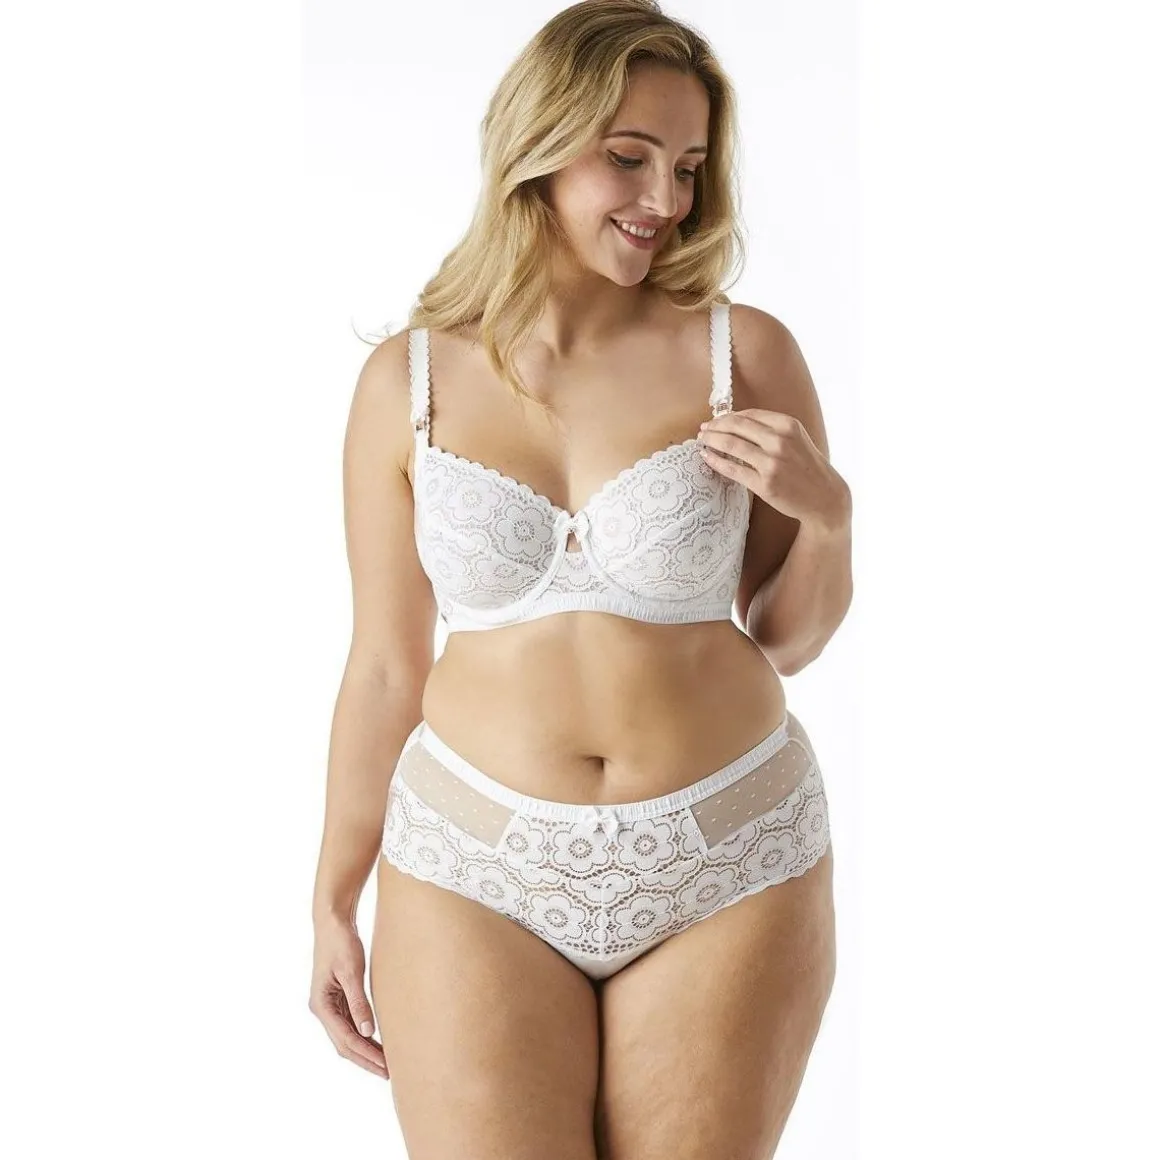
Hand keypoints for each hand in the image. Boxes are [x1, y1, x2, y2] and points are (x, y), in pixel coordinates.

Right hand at [309, 913, 388, 1078]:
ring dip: (365, 1050)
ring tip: (387, 1063)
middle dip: (366, 1059)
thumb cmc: (341, 942)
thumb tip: (367, 1032)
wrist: (333, 921)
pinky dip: (363, 1035)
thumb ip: (358, 1002)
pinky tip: (378, 1041)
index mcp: (321, 1005)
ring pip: (347, 1036)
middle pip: (345, 1044)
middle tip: (389, 1073)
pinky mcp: (338, 997)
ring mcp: (329, 1004)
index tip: (385, 1067)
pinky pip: (350, 1024)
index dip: (366, 1055)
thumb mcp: (351, 971)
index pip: (346, 1039)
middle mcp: (322, 1009)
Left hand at [697, 408, 850, 531]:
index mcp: (787, 425)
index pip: (748, 415)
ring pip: (731, 445)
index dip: (727, 417)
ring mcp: (772, 463)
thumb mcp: (796, 439)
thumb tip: (736, 423)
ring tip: (702, 442)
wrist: (824, 496)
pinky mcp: (765, 484)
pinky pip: (733, 469)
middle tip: (703, 430)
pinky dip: (716, 461)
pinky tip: (707, 458)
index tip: (716, 421)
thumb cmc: (807, 466)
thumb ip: (771, 429)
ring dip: (711, 441)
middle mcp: (779, 441)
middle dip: (715, 426)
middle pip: (736, 427)